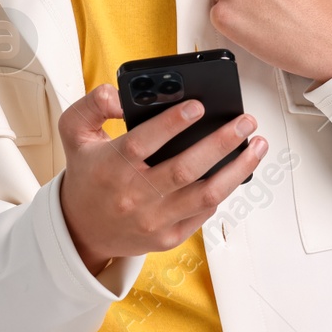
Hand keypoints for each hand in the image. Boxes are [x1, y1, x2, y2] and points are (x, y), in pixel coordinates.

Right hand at [57, 84, 266, 275]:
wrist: (82, 230)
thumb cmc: (87, 174)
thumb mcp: (74, 133)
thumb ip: (92, 105)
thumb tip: (118, 94)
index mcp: (111, 167)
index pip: (143, 144)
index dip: (172, 124)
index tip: (198, 106)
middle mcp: (134, 196)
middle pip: (185, 169)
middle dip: (221, 143)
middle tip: (246, 122)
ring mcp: (154, 221)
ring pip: (205, 195)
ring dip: (237, 169)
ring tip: (258, 145)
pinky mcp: (168, 237)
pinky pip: (204, 213)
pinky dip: (225, 190)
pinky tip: (238, 169)